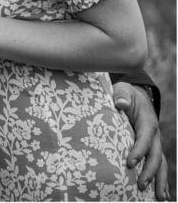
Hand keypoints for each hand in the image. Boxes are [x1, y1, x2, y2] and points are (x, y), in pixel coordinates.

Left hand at [113, 82, 167, 199]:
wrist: (138, 96)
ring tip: (160, 198)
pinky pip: (159, 165)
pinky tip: (162, 194)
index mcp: (148, 122)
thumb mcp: (122, 90)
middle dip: (150, 172)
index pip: (144, 139)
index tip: (129, 163)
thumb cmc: (126, 94)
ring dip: (160, 180)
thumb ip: (122, 96)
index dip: (138, 151)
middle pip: (155, 156)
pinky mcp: (152, 148)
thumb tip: (120, 103)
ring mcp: (155, 143)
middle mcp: (154, 135)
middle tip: (141, 186)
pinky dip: (162, 180)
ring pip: (160, 164)